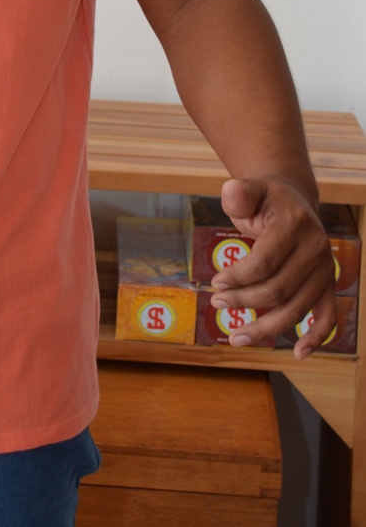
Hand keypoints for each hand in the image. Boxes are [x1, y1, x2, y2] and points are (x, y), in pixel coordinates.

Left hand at [208, 177, 335, 358]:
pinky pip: (328, 316)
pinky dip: (316, 337)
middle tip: (216, 303)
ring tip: (235, 337)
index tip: (214, 284)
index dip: (237, 278)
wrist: (294, 200)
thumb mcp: (249, 190)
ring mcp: (326, 269)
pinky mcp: (328, 285)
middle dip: (243, 301)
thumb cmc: (265, 199)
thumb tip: (230, 191)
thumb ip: (238, 192)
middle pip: (278, 289)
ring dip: (265, 327)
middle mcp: (317, 248)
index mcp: (296, 224)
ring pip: (296, 309)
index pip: (264, 262)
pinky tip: (299, 354)